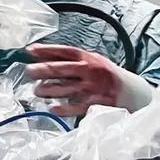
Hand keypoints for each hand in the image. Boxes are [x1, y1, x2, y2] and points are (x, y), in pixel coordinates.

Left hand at [25, 44, 153, 116]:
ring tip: (37, 91)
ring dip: (49, 90)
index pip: (64, 51)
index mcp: (87, 58)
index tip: (30, 50)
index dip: (46, 50)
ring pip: (66, 88)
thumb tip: (46, 58)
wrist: (131, 90)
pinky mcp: (95, 103)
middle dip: (44, 69)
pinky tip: (53, 108)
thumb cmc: (106, 74)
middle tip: (29, 71)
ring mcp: (91, 87)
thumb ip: (72, 60)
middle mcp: (88, 70)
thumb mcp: (92, 61)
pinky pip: (76, 106)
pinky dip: (64, 108)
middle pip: (62, 69)